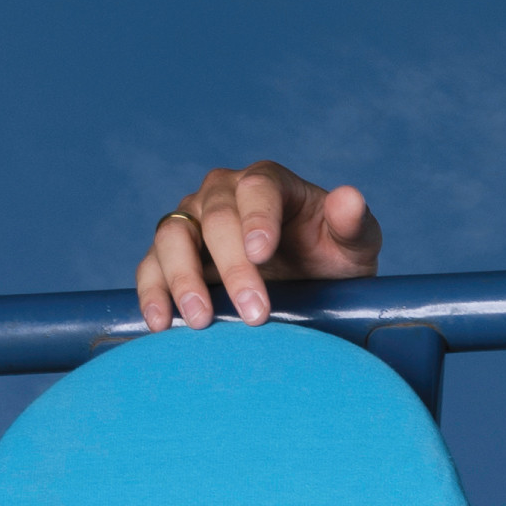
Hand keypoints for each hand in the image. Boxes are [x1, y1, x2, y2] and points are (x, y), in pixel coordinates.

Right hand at [136, 162, 380, 332]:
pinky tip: (161, 322)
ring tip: (201, 320)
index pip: (256, 189)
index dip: (257, 219)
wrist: (312, 288)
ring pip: (172, 235)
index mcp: (267, 183)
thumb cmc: (333, 259)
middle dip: (233, 266)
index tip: (263, 254)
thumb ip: (353, 224)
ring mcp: (193, 222)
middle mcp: (222, 194)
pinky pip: (151, 266)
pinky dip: (152, 292)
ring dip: (183, 278)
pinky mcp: (172, 255)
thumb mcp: (354, 245)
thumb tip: (351, 199)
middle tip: (254, 312)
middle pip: (215, 218)